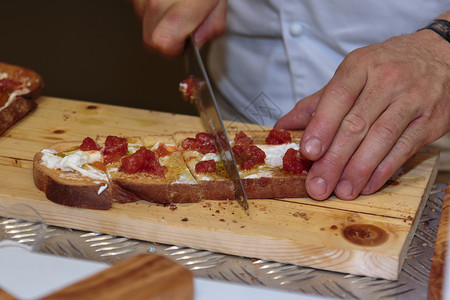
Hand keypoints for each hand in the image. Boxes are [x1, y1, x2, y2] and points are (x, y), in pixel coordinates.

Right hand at [131, 0, 226, 55]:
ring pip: (143, 24)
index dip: (174, 50)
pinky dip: (150, 7)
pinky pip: (138, 8)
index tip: (183, 44)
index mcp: (183, 6)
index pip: (163, 44)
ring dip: (158, 21)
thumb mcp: (219, 5)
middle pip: (150, 40)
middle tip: (181, 25)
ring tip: (175, 4)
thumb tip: (195, 44)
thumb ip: (210, 30)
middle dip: (166, 38)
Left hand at [276, 29, 449, 200]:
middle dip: (334, 160)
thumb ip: (317, 103)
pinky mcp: (430, 120)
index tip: (307, 152)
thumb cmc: (386, 67)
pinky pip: (404, 149)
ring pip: (381, 139)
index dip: (321, 126)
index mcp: (360, 67)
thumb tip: (283, 127)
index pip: (338, 97)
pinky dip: (383, 170)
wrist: (440, 55)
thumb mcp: (350, 75)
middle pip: (356, 124)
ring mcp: (412, 100)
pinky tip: (367, 185)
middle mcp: (387, 81)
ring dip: (358, 170)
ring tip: (341, 191)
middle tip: (318, 185)